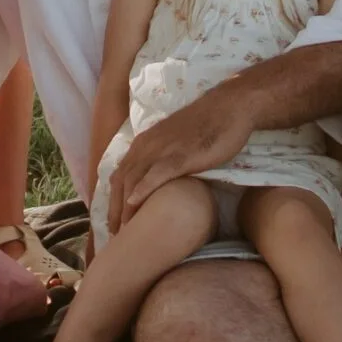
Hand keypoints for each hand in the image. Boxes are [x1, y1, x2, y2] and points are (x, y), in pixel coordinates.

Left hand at [106, 83, 250, 232]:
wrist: (229, 107)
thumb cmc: (207, 125)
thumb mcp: (176, 142)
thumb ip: (163, 158)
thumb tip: (160, 181)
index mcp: (145, 142)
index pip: (120, 173)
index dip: (112, 198)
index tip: (112, 219)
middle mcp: (147, 145)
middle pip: (121, 180)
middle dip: (114, 209)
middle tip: (114, 234)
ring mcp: (162, 150)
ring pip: (134, 179)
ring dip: (125, 206)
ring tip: (123, 229)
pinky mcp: (180, 155)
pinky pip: (156, 174)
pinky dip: (143, 189)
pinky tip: (136, 204)